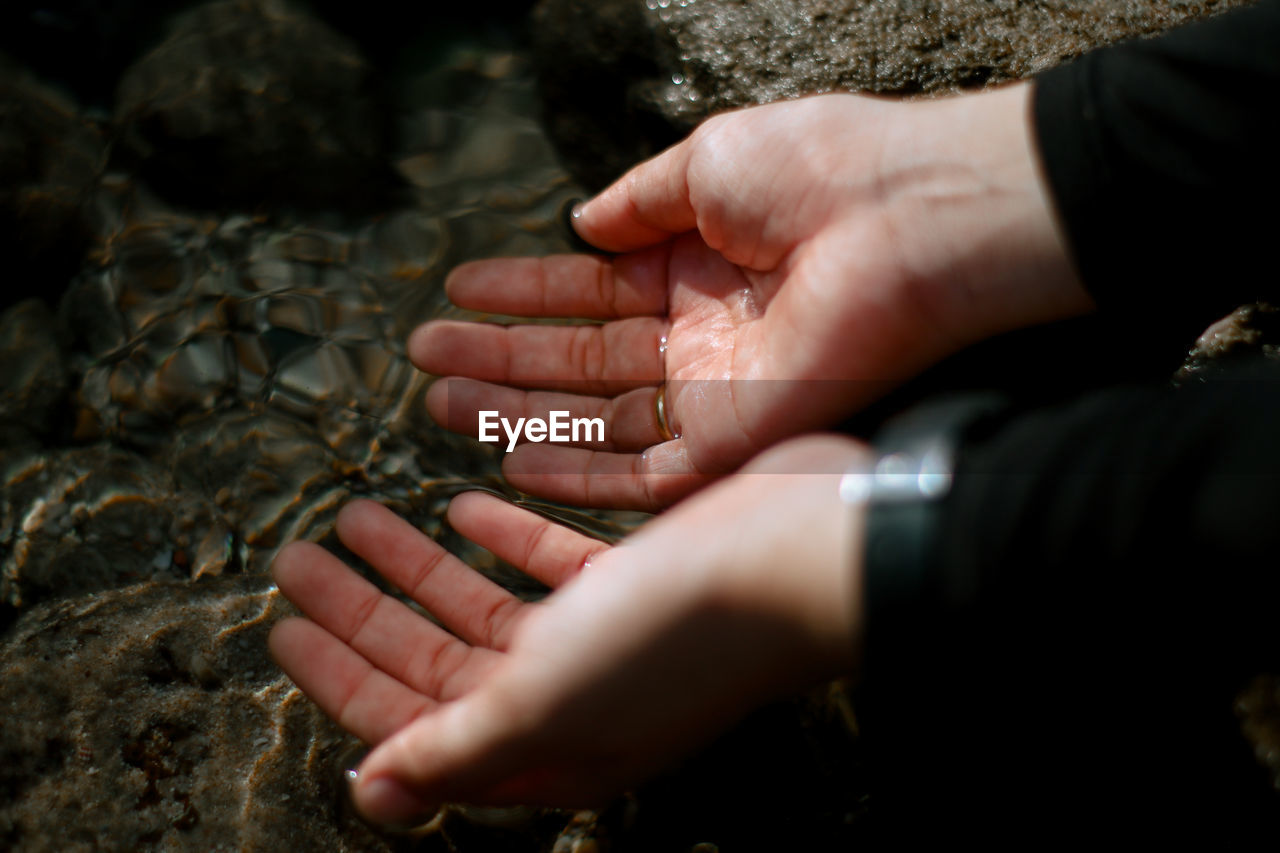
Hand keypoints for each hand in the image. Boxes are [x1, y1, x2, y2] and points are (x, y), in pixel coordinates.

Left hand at [269, 435, 867, 825]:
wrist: (796, 558)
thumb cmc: (671, 636)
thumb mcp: (547, 703)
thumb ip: (456, 750)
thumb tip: (371, 798)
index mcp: (542, 746)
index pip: (411, 719)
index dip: (340, 675)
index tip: (281, 628)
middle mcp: (569, 699)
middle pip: (436, 657)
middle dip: (362, 609)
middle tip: (298, 557)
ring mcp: (602, 638)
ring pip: (481, 604)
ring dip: (417, 565)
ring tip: (356, 515)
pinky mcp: (632, 580)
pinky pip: (545, 563)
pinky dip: (501, 535)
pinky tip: (459, 505)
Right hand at [411, 82, 1089, 509]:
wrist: (905, 222)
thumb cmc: (819, 171)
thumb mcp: (708, 164)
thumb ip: (639, 201)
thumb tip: (579, 221)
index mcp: (696, 266)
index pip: (588, 289)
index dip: (522, 290)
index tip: (458, 289)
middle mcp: (698, 336)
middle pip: (577, 357)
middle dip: (498, 355)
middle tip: (424, 355)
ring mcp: (712, 394)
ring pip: (594, 417)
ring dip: (516, 412)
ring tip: (436, 401)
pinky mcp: (731, 443)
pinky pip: (640, 472)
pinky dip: (576, 473)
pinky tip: (511, 460)